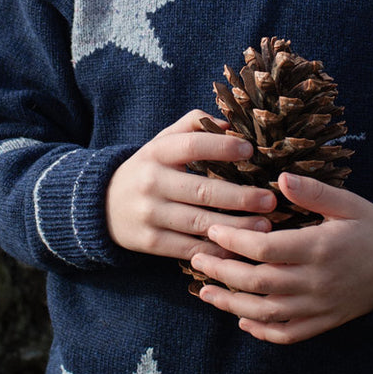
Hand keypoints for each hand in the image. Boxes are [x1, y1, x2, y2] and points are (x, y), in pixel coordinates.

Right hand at [105, 109, 276, 259]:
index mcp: (156, 153)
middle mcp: (151, 183)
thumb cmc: (148, 169)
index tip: (250, 150)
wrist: (102, 206)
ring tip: (264, 226)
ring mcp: (150, 214)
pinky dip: (216, 251)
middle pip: (201, 190)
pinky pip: (189, 248)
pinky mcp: (150, 242)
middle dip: (239, 197)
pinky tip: (240, 249)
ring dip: (235, 227)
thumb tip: (229, 122)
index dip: (220, 146)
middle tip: (270, 200)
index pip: (191, 146)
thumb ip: (192, 126)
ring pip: (199, 223)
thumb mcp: (161, 142)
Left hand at [188, 172, 372, 343]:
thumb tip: (280, 178)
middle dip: (221, 272)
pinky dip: (262, 331)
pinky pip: (288, 334)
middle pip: (258, 283)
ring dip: (231, 305)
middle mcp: (315, 282)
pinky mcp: (324, 322)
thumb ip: (314, 192)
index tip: (212, 230)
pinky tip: (242, 320)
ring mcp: (319, 307)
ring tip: (205, 292)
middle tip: (196, 259)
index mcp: (318, 249)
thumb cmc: (372, 228)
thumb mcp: (348, 203)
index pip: (264, 249)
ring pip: (266, 314)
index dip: (233, 241)